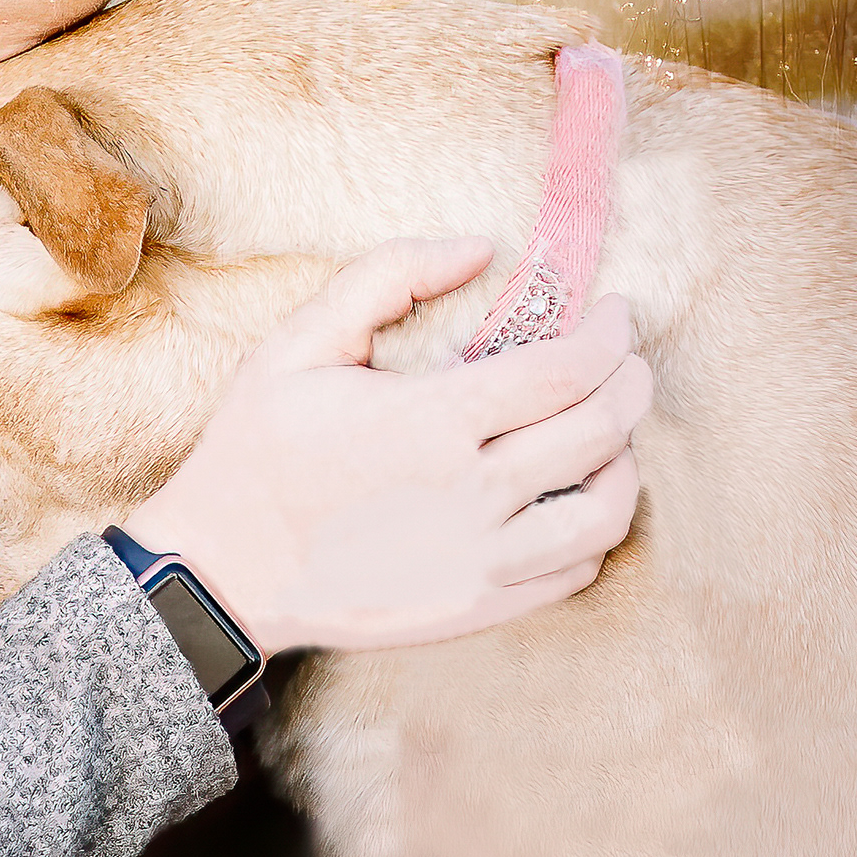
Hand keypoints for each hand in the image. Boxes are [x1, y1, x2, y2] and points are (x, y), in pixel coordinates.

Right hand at [120, 236, 651, 656]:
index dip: (610, 334)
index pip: (568, 369)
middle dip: (631, 381)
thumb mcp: (299, 341)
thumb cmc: (258, 449)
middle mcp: (472, 494)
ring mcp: (481, 560)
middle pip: (601, 430)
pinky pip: (576, 570)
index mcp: (433, 421)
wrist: (225, 569)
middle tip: (625, 358)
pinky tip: (576, 497)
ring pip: (606, 510)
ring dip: (625, 460)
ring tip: (612, 432)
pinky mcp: (479, 607)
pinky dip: (595, 529)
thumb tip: (479, 249)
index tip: (615, 314)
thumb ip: (387, 275)